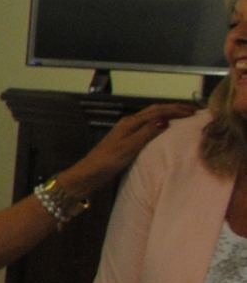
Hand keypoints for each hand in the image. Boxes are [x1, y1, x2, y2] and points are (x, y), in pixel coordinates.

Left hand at [61, 102, 190, 198]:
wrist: (88, 174)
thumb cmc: (108, 161)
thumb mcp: (129, 147)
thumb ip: (146, 133)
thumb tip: (165, 120)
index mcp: (130, 122)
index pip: (157, 111)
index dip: (175, 109)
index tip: (193, 111)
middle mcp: (129, 123)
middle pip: (154, 111)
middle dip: (173, 109)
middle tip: (192, 111)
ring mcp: (127, 131)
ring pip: (151, 118)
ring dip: (167, 115)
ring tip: (183, 117)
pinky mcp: (126, 140)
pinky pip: (147, 126)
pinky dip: (159, 124)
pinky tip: (164, 130)